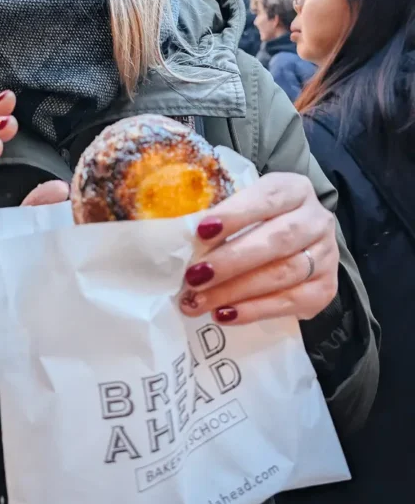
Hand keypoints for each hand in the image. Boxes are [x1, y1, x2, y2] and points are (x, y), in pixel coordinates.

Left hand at [179, 173, 337, 325]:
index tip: (201, 231)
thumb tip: (177, 235)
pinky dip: (254, 310)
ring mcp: (325, 255)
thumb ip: (218, 216)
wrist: (298, 247)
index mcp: (294, 189)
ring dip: (236, 290)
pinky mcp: (325, 289)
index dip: (235, 214)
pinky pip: (290, 302)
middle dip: (231, 260)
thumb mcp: (242, 207)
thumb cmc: (257, 223)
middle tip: (194, 277)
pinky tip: (225, 314)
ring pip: (283, 273)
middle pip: (277, 239)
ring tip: (199, 300)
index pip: (267, 198)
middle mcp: (317, 219)